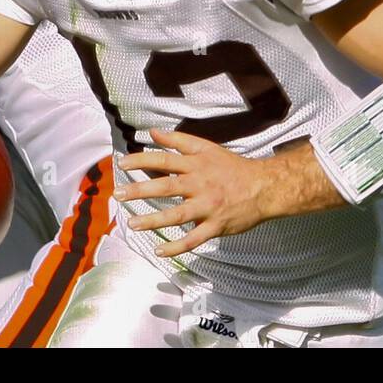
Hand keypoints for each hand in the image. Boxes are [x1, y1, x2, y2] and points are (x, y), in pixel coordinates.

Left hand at [114, 129, 275, 256]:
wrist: (264, 186)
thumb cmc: (233, 168)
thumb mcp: (207, 148)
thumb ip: (179, 140)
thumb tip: (153, 132)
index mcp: (197, 164)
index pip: (165, 159)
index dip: (142, 160)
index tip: (122, 164)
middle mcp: (201, 184)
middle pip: (167, 186)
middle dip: (141, 190)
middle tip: (118, 195)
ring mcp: (209, 206)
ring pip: (178, 214)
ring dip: (154, 220)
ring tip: (132, 224)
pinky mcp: (217, 225)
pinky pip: (195, 238)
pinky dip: (177, 247)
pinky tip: (159, 250)